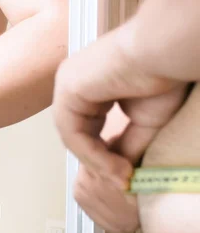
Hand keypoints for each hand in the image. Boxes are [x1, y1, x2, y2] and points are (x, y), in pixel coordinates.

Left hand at [53, 30, 187, 231]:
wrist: (164, 50)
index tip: (127, 176)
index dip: (105, 155)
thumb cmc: (162, 75)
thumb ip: (127, 144)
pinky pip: (73, 133)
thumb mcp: (144, 121)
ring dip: (97, 162)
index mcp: (88, 86)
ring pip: (73, 137)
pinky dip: (92, 154)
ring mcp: (66, 84)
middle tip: (123, 182)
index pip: (87, 129)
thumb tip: (118, 172)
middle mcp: (72, 83)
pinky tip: (114, 167)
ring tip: (121, 177)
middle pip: (77, 134)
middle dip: (99, 162)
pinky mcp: (67, 90)